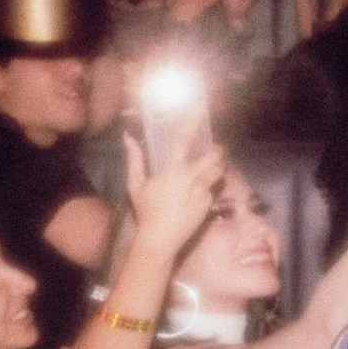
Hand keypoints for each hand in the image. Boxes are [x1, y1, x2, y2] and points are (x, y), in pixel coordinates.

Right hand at [124, 133, 223, 260]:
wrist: (160, 238)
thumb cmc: (146, 211)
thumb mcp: (136, 185)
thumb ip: (134, 160)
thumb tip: (128, 138)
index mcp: (172, 170)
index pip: (184, 141)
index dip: (191, 124)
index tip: (198, 111)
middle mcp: (191, 178)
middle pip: (215, 156)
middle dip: (218, 150)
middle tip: (215, 149)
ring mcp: (203, 191)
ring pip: (220, 171)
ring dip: (218, 166)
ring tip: (211, 166)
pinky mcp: (209, 203)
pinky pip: (213, 189)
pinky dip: (210, 186)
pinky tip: (199, 192)